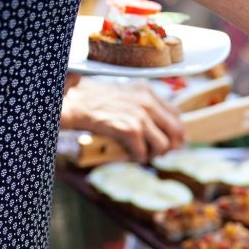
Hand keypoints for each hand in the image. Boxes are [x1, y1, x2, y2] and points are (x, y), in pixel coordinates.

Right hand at [60, 78, 185, 161]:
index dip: (177, 132)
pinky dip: (138, 157)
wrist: (72, 101)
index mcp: (147, 91)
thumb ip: (144, 107)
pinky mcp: (129, 129)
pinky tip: (131, 155)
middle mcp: (147, 101)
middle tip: (158, 153)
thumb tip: (165, 129)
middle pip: (176, 131)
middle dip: (170, 146)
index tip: (172, 142)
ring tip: (143, 154)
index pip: (176, 115)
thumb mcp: (125, 96)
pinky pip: (143, 152)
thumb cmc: (94, 100)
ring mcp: (139, 115)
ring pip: (163, 145)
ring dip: (154, 154)